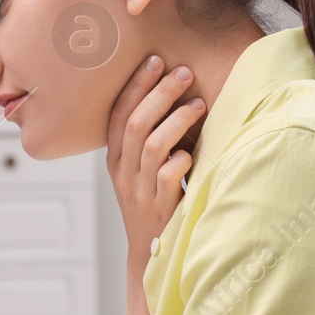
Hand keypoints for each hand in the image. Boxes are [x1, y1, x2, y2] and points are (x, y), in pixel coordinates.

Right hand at [106, 54, 204, 262]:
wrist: (151, 255)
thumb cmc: (153, 203)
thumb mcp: (141, 171)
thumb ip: (148, 141)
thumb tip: (172, 96)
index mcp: (115, 158)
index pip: (118, 113)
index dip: (135, 85)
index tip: (156, 60)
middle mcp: (123, 172)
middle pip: (135, 123)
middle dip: (159, 93)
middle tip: (182, 73)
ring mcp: (139, 191)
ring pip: (152, 145)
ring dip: (177, 120)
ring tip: (199, 104)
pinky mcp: (158, 208)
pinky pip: (167, 176)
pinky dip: (181, 159)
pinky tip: (193, 153)